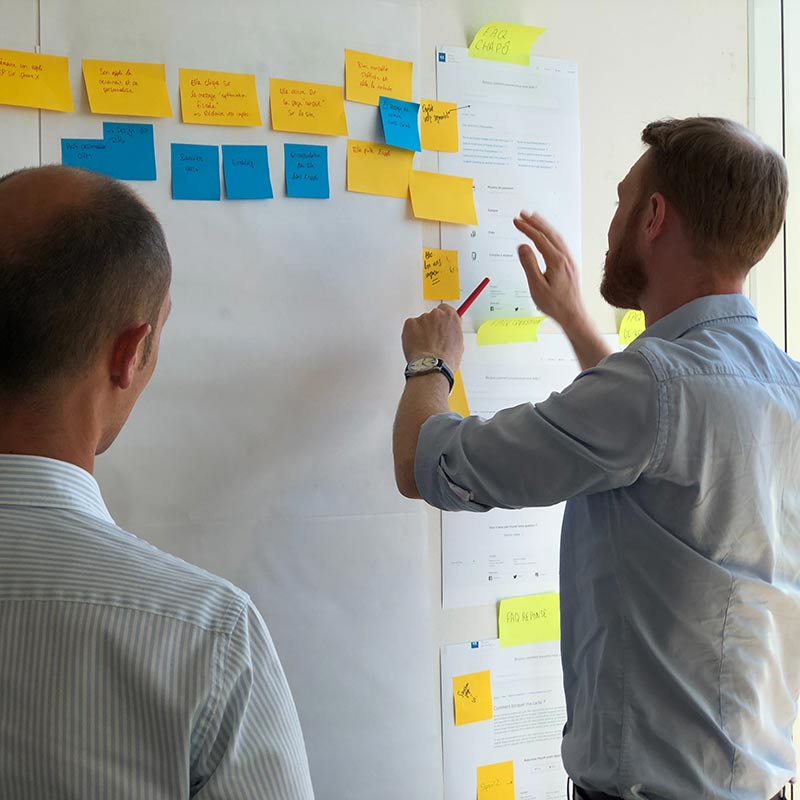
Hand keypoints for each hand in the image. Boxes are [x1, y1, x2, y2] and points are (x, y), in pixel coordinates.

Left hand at [401, 303, 463, 370]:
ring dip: (420, 331)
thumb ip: (453, 332)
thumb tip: (449, 332)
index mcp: (451, 317)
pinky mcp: (410, 323)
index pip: (445, 309)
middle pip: (432, 315)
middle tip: (431, 340)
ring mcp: (422, 318)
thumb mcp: (458, 344)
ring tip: (423, 346)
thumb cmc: (445, 359)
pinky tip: (416, 345)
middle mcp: (437, 314)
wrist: (432, 366)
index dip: (441, 319)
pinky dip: (411, 334)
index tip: (440, 324)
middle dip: (431, 326)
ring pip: (420, 322)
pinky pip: (410, 326)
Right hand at [513, 211, 586, 329]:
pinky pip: (560, 243)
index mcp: (556, 261)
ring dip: (544, 225)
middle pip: (549, 233)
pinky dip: (551, 234)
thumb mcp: (537, 286)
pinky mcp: (570, 264)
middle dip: (535, 222)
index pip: (539, 238)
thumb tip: (522, 246)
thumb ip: (529, 264)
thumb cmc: (555, 304)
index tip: (516, 221)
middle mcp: (565, 257)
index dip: (526, 228)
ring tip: (534, 218)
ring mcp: (569, 260)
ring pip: (556, 236)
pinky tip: (547, 235)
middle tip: (522, 214)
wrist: (573, 314)